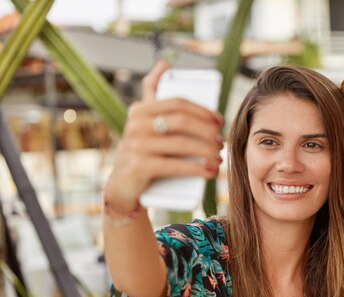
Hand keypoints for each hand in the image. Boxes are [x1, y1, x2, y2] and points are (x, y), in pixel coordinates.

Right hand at [105, 61, 223, 211]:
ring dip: (206, 150)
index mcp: (140, 109)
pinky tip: (210, 171)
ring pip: (182, 143)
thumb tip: (164, 63)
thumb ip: (153, 93)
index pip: (178, 103)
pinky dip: (196, 168)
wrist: (123, 187)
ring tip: (218, 158)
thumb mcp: (144, 121)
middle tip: (221, 143)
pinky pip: (174, 165)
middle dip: (207, 131)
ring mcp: (136, 145)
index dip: (202, 111)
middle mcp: (135, 124)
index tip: (219, 122)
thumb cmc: (142, 151)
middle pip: (182, 121)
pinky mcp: (139, 166)